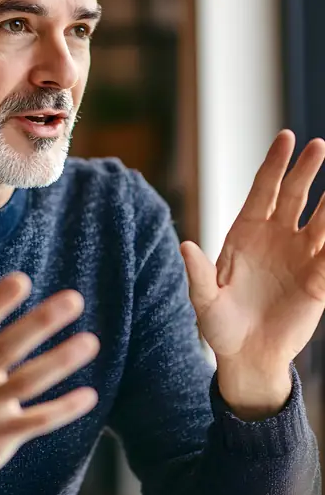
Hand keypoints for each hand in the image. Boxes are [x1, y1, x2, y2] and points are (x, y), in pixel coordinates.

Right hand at [0, 271, 98, 491]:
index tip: (22, 280)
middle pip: (7, 347)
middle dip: (40, 323)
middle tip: (74, 299)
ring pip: (26, 383)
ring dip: (59, 362)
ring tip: (91, 342)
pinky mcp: (1, 435)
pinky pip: (36, 421)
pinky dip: (63, 410)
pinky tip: (90, 396)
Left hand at [180, 131, 324, 418]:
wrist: (247, 357)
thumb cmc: (220, 327)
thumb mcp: (205, 301)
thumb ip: (198, 274)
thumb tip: (184, 245)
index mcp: (246, 233)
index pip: (263, 189)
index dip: (275, 163)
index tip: (287, 137)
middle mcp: (275, 238)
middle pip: (295, 195)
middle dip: (306, 169)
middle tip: (319, 144)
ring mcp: (299, 257)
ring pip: (321, 220)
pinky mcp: (318, 281)